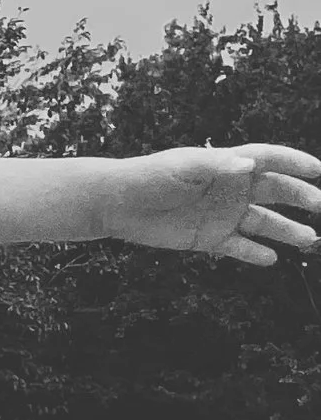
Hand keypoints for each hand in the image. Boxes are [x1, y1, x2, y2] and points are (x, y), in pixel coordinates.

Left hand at [120, 142, 320, 266]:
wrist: (119, 203)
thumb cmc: (150, 177)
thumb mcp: (183, 167)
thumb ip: (217, 166)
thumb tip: (250, 164)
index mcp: (228, 165)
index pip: (270, 159)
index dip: (295, 163)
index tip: (318, 171)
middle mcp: (232, 189)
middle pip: (275, 192)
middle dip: (300, 198)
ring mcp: (223, 214)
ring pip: (263, 223)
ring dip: (286, 230)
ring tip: (308, 239)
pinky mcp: (209, 238)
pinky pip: (239, 247)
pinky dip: (255, 254)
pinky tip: (272, 259)